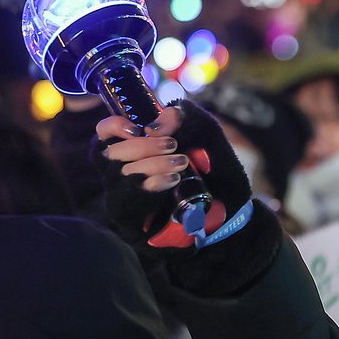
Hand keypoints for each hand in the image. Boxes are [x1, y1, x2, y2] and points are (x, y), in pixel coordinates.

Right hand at [93, 101, 251, 248]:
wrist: (235, 210)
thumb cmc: (218, 171)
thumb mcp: (209, 136)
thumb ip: (187, 117)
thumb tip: (155, 124)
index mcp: (136, 147)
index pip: (104, 134)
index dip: (112, 126)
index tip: (137, 128)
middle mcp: (124, 172)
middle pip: (107, 154)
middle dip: (141, 146)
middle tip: (174, 146)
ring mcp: (124, 197)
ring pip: (116, 177)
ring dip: (149, 165)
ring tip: (181, 164)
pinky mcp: (130, 221)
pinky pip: (122, 202)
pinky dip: (146, 187)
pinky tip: (171, 181)